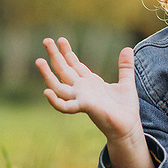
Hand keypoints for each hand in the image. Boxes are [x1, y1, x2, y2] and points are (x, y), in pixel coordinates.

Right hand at [35, 38, 153, 167]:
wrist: (128, 127)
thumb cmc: (125, 108)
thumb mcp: (127, 82)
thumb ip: (125, 66)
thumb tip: (128, 48)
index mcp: (90, 82)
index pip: (74, 64)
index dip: (67, 52)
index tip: (61, 39)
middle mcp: (82, 89)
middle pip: (64, 70)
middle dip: (55, 56)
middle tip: (45, 40)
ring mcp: (81, 98)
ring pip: (59, 86)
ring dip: (48, 74)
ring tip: (39, 61)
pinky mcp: (85, 107)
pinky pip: (66, 106)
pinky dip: (56, 100)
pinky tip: (47, 91)